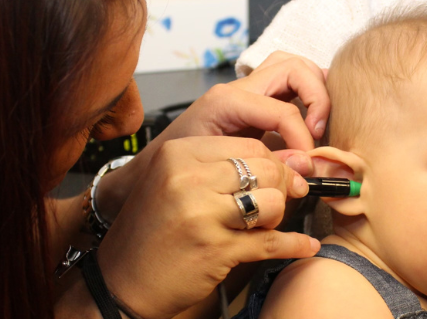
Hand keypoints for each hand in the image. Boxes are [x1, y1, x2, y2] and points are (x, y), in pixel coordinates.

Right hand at [95, 136, 320, 318]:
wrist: (122, 282)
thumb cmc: (152, 232)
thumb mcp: (178, 185)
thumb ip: (228, 169)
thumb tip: (296, 160)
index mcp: (177, 153)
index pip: (249, 145)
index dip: (274, 161)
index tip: (280, 177)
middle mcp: (187, 178)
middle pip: (265, 169)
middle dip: (282, 187)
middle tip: (278, 202)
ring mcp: (201, 215)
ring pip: (273, 202)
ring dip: (277, 217)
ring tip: (264, 226)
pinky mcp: (215, 250)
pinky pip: (272, 243)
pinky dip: (294, 245)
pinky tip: (304, 245)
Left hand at [155, 51, 328, 174]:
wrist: (153, 168)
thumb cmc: (181, 169)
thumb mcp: (222, 169)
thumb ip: (265, 166)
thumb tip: (306, 165)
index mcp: (227, 100)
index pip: (283, 110)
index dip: (304, 138)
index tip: (307, 164)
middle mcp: (239, 87)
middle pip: (294, 67)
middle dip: (317, 98)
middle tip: (318, 132)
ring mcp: (248, 89)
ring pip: (294, 67)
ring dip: (314, 90)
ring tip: (317, 125)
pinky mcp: (254, 100)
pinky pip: (288, 82)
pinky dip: (307, 93)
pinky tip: (311, 120)